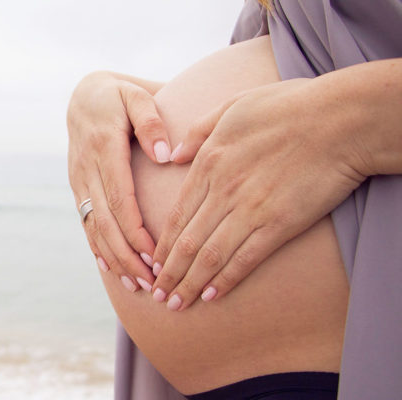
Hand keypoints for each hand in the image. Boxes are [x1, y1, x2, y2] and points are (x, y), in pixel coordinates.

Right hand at [67, 71, 169, 290]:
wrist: (83, 96)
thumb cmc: (119, 96)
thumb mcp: (136, 96)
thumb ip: (151, 121)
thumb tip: (165, 156)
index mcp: (103, 148)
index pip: (119, 200)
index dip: (135, 232)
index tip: (156, 255)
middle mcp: (86, 170)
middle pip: (105, 223)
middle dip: (128, 256)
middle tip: (153, 283)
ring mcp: (78, 181)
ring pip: (93, 228)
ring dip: (114, 259)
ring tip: (138, 284)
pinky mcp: (77, 187)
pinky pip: (85, 223)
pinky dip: (98, 248)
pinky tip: (113, 269)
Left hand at [150, 78, 368, 309]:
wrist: (340, 118)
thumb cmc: (289, 106)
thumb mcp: (232, 106)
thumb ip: (197, 132)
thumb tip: (171, 155)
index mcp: (209, 163)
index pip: (177, 214)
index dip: (162, 245)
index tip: (151, 264)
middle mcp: (223, 190)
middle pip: (187, 241)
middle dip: (168, 273)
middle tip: (157, 295)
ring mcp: (250, 209)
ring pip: (210, 255)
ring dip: (190, 283)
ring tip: (177, 304)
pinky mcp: (280, 224)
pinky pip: (246, 258)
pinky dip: (226, 279)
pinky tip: (213, 295)